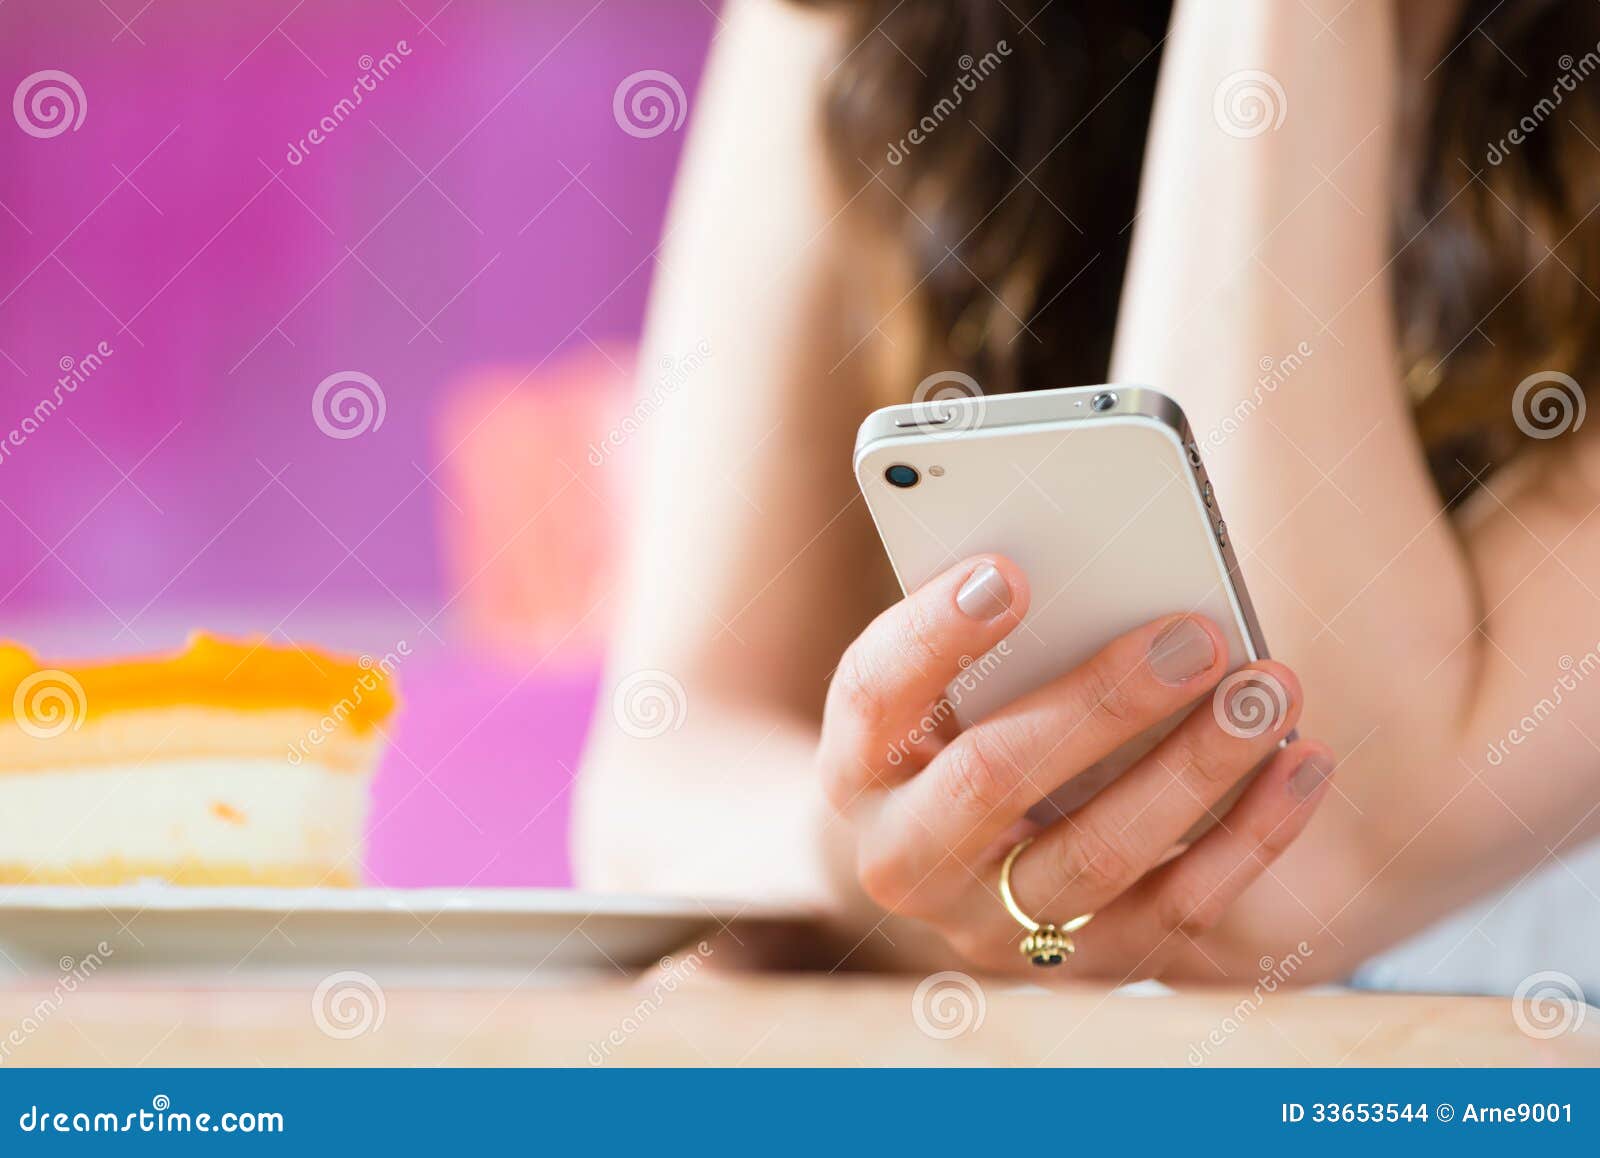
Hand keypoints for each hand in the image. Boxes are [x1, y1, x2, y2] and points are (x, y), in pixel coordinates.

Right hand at [817, 554, 1336, 978]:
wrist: (937, 858)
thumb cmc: (947, 733)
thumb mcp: (935, 683)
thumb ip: (983, 632)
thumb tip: (1089, 565)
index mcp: (857, 764)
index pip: (873, 691)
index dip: (936, 634)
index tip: (1008, 572)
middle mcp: (904, 857)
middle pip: (991, 781)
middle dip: (1100, 703)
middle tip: (1196, 636)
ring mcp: (989, 924)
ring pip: (1096, 856)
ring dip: (1194, 770)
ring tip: (1270, 690)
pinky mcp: (1078, 961)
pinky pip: (1174, 913)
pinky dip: (1248, 839)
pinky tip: (1302, 765)